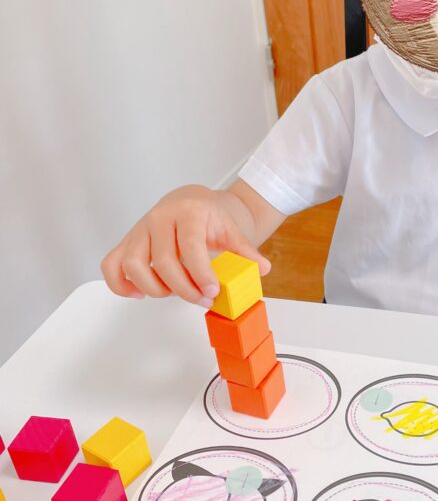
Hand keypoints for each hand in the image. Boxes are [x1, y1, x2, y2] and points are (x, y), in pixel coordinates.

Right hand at [101, 185, 271, 306]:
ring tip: (173, 293)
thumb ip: (245, 250)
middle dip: (184, 288)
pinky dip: (120, 284)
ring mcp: (139, 230)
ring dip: (153, 288)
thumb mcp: (231, 230)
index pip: (190, 247)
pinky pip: (111, 265)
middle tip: (202, 299)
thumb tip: (262, 268)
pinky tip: (140, 293)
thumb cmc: (209, 217)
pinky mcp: (127, 242)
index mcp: (188, 212)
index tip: (212, 292)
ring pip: (131, 265)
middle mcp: (158, 218)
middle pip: (163, 262)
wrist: (190, 201)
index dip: (200, 274)